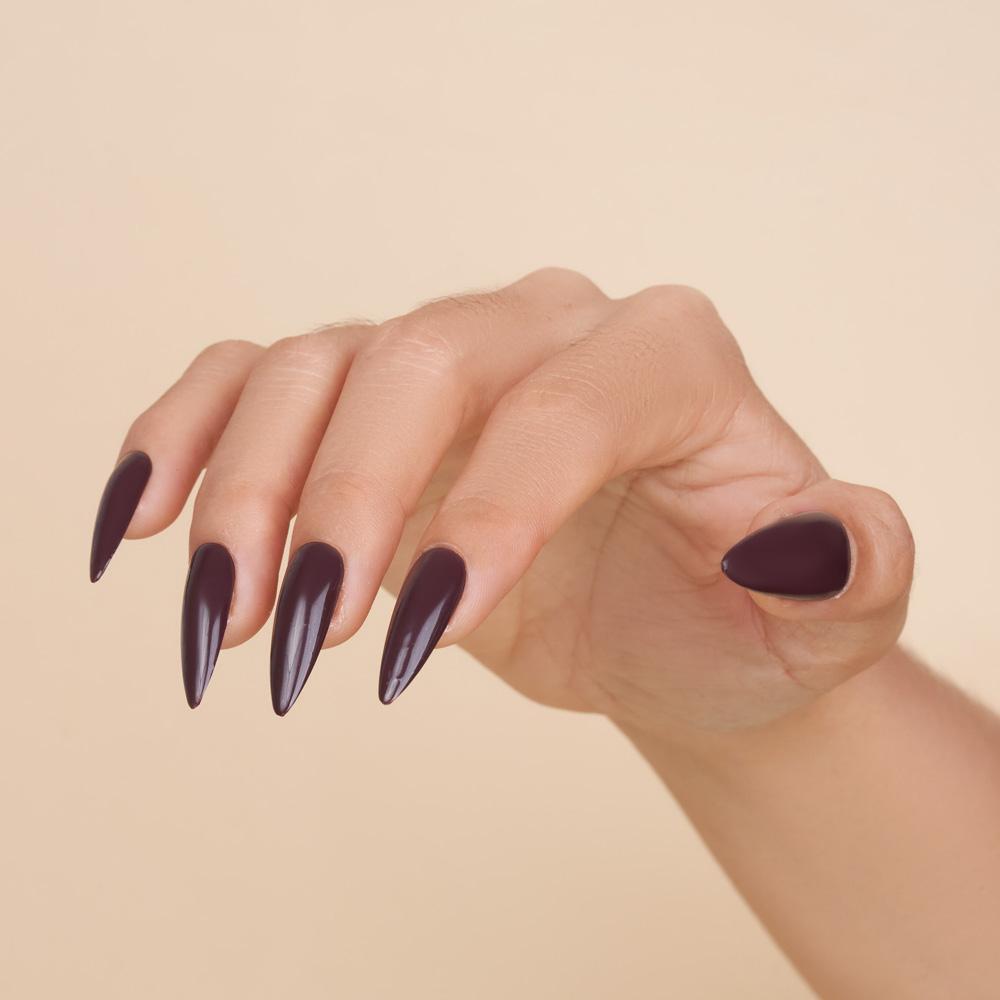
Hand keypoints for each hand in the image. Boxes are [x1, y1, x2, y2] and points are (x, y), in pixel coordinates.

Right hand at [90, 268, 914, 735]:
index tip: (420, 633)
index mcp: (667, 360)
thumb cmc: (742, 617)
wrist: (678, 624)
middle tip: (304, 640)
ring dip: (247, 495)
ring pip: (312, 369)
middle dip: (342, 502)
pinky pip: (253, 384)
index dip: (488, 506)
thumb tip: (803, 539)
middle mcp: (547, 329)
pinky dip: (184, 442)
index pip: (563, 402)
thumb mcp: (829, 614)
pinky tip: (139, 525)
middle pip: (414, 363)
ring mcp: (444, 360)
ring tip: (223, 622)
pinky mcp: (368, 408)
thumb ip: (852, 566)